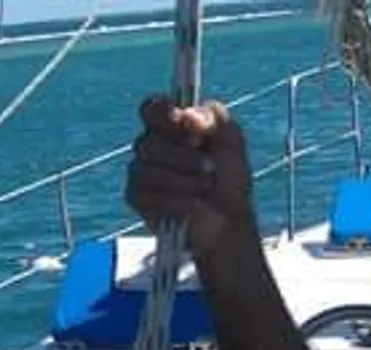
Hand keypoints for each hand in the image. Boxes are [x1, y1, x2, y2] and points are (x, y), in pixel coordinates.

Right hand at [124, 95, 254, 257]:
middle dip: (183, 158)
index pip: (152, 108)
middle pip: (148, 143)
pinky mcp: (137, 196)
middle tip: (210, 167)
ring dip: (183, 182)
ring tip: (205, 188)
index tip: (186, 126)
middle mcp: (152, 144)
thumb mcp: (232, 143)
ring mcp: (142, 170)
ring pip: (146, 170)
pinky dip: (173, 201)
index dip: (164, 116)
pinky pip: (143, 195)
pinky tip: (192, 205)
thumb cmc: (229, 178)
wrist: (228, 220)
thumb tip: (188, 114)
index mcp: (173, 124)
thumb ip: (215, 120)